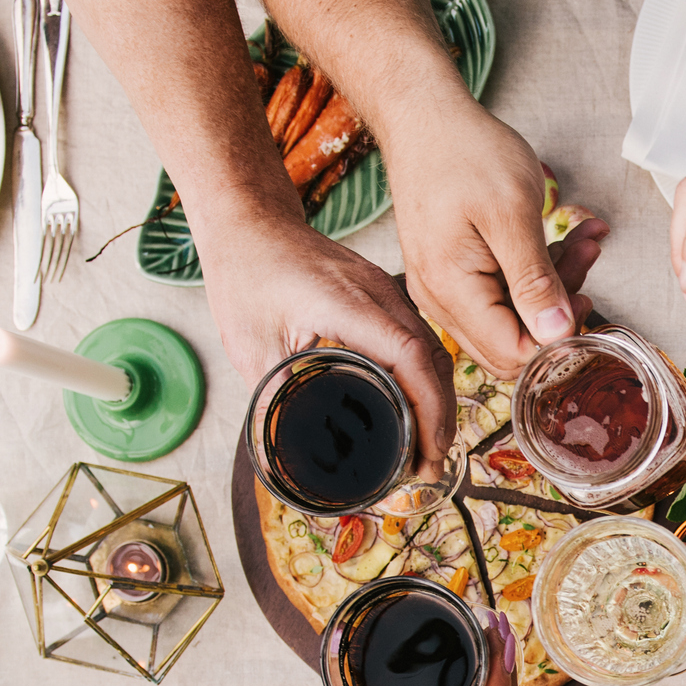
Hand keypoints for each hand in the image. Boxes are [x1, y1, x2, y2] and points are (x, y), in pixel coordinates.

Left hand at [198, 217, 458, 476]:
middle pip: (432, 357)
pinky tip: (417, 404)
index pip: (409, 356)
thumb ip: (271, 396)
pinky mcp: (383, 294)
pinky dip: (425, 375)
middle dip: (440, 414)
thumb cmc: (245, 272)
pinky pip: (417, 337)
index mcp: (347, 303)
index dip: (428, 407)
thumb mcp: (249, 342)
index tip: (427, 450)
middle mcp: (378, 293)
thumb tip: (281, 452)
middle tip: (430, 464)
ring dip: (436, 396)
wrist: (250, 221)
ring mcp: (385, 290)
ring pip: (431, 348)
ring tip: (427, 445)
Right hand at [391, 97, 606, 376]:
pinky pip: (501, 290)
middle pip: (512, 340)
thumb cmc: (464, 151)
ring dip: (554, 281)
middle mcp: (440, 298)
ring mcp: (443, 287)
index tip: (586, 301)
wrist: (423, 115)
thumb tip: (557, 335)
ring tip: (583, 239)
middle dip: (558, 308)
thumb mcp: (512, 213)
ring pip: (511, 314)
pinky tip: (563, 238)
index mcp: (451, 289)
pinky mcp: (453, 272)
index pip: (512, 353)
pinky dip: (535, 268)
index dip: (556, 340)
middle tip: (587, 259)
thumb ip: (535, 281)